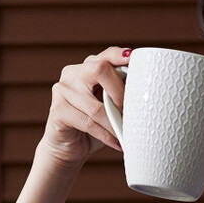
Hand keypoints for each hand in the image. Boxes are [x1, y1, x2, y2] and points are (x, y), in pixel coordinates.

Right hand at [39, 47, 130, 168]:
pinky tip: (115, 142)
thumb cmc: (93, 125)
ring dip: (114, 123)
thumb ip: (119, 93)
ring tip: (125, 133)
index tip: (133, 58)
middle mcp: (72, 74)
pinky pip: (88, 123)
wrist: (67, 147)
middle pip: (99, 69)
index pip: (106, 55)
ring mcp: (62, 90)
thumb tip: (146, 92)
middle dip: (119, 92)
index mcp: (87, 67)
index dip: (120, 55)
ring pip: (96, 105)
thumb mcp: (108, 105)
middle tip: (130, 112)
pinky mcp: (57, 111)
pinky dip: (105, 135)